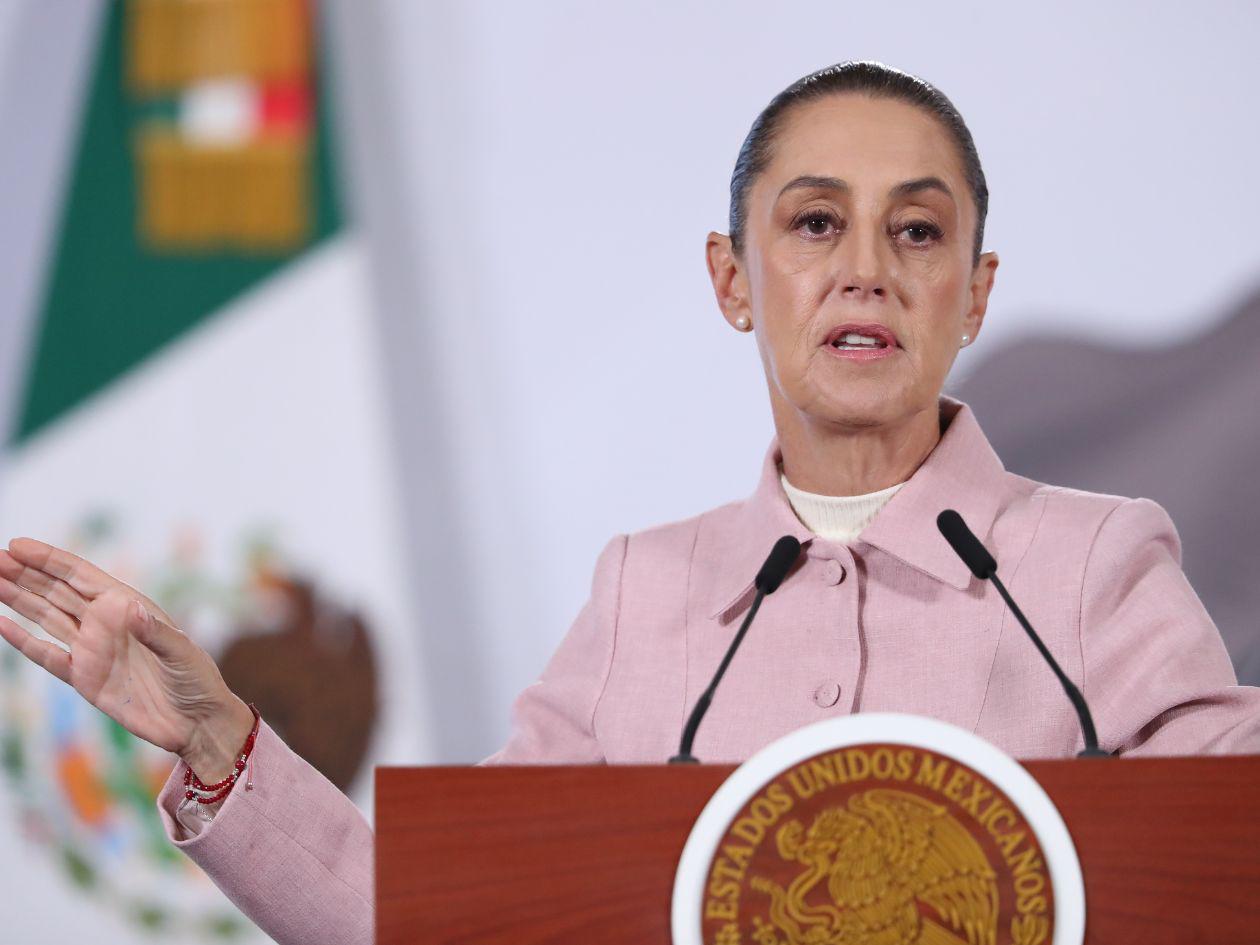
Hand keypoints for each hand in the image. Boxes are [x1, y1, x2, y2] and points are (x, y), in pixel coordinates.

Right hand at [0, 537, 252, 775]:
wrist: (196, 723)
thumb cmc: (197, 681)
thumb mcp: (181, 653)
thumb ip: (155, 633)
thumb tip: (124, 606)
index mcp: (129, 608)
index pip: (82, 577)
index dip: (50, 561)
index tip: (17, 545)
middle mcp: (107, 624)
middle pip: (57, 592)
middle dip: (25, 574)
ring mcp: (93, 651)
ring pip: (46, 617)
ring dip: (19, 599)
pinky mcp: (85, 679)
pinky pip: (47, 655)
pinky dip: (24, 640)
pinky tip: (1, 624)